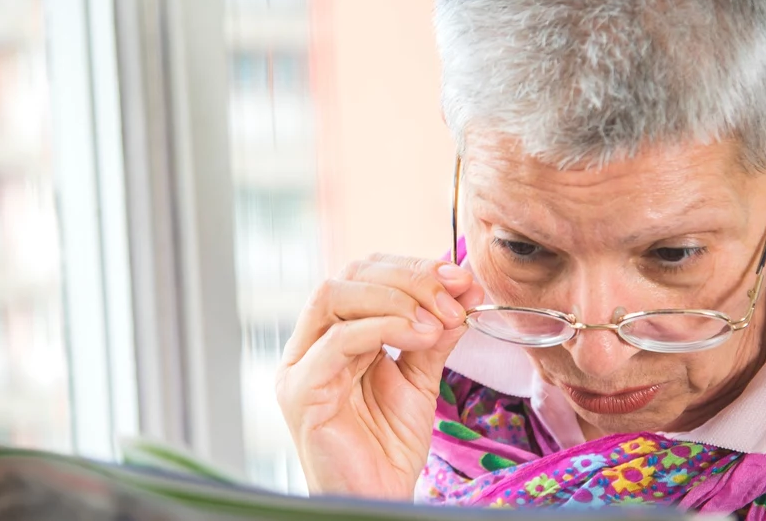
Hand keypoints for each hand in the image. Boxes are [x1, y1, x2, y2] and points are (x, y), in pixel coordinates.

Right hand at [275, 253, 484, 499]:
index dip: (412, 268)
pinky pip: (337, 340)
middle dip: (408, 278)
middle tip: (454, 297)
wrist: (377, 498)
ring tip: (437, 321)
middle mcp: (310, 343)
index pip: (364, 275)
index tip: (460, 278)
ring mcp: (300, 365)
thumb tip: (465, 286)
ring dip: (395, 298)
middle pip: (348, 276)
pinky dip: (384, 327)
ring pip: (334, 295)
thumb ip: (434, 334)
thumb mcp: (420, 378)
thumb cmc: (387, 447)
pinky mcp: (301, 391)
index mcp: (333, 334)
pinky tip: (421, 336)